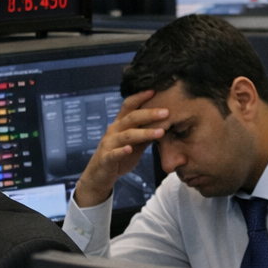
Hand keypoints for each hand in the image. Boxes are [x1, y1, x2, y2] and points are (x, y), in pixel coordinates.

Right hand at [71, 90, 168, 208]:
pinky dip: (121, 151)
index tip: (155, 90)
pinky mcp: (106, 159)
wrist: (100, 176)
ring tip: (160, 132)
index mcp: (120, 124)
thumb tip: (167, 123)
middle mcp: (113, 131)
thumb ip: (147, 134)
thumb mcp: (136, 144)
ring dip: (144, 133)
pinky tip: (129, 149)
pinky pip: (113, 154)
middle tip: (167, 112)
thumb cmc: (120, 156)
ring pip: (126, 136)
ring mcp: (108, 144)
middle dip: (149, 114)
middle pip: (131, 118)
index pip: (129, 106)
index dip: (140, 97)